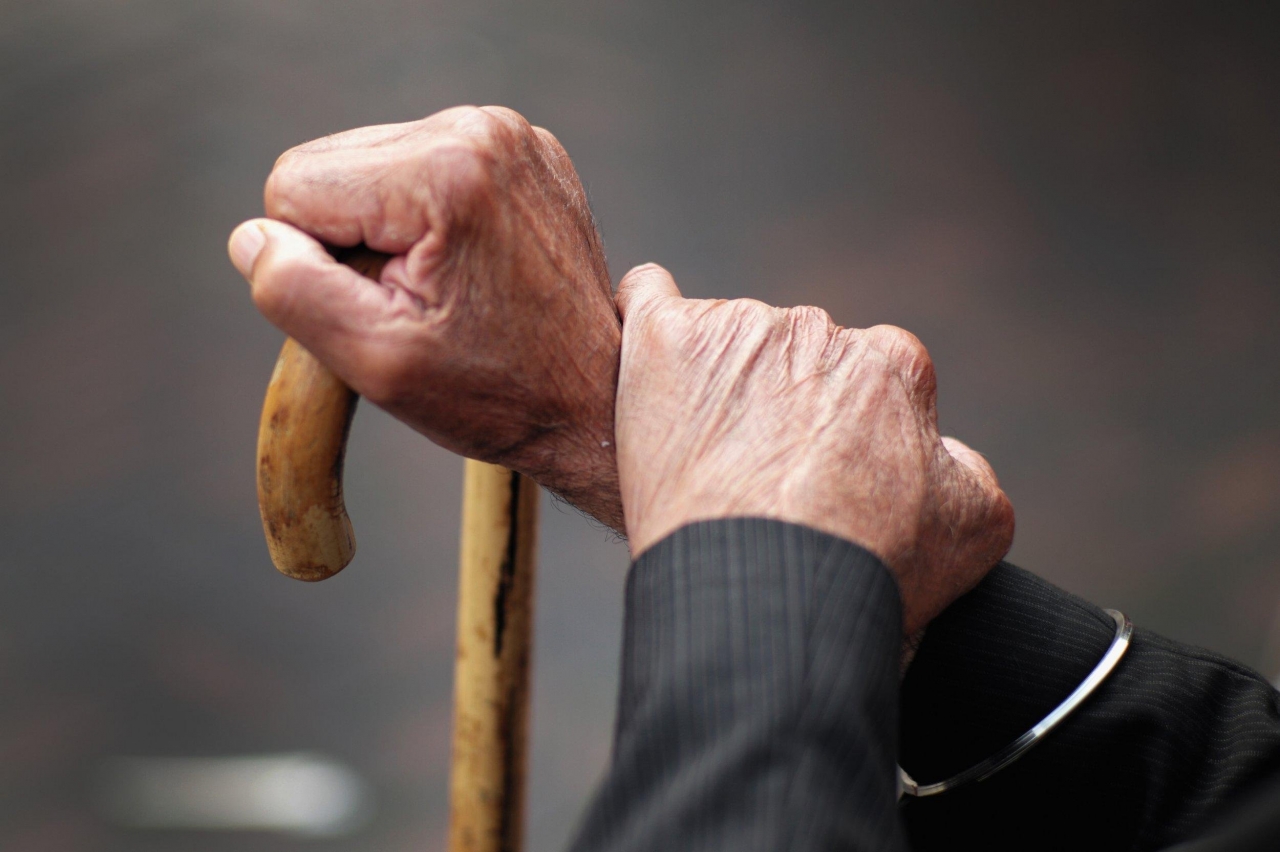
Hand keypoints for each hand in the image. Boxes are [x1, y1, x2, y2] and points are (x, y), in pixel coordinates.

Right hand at [227, 106, 623, 529]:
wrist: (591, 399)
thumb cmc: (495, 392)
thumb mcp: (376, 360)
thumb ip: (293, 289)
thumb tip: (254, 236)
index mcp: (443, 172)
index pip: (293, 185)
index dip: (314, 261)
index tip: (380, 306)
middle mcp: (480, 130)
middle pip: (331, 166)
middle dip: (351, 240)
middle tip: (416, 302)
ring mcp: (509, 134)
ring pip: (371, 165)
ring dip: (386, 228)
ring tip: (445, 287)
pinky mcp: (522, 150)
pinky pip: (423, 167)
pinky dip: (427, 216)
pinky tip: (468, 266)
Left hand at [613, 264, 1014, 633]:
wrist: (769, 592)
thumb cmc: (867, 571)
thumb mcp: (972, 529)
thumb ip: (967, 471)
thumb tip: (945, 450)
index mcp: (891, 365)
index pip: (867, 376)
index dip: (843, 431)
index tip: (819, 478)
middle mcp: (818, 330)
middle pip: (790, 359)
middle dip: (776, 407)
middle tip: (754, 482)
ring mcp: (739, 328)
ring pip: (722, 342)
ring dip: (713, 385)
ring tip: (697, 465)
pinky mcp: (666, 340)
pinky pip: (646, 296)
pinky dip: (641, 315)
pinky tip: (639, 355)